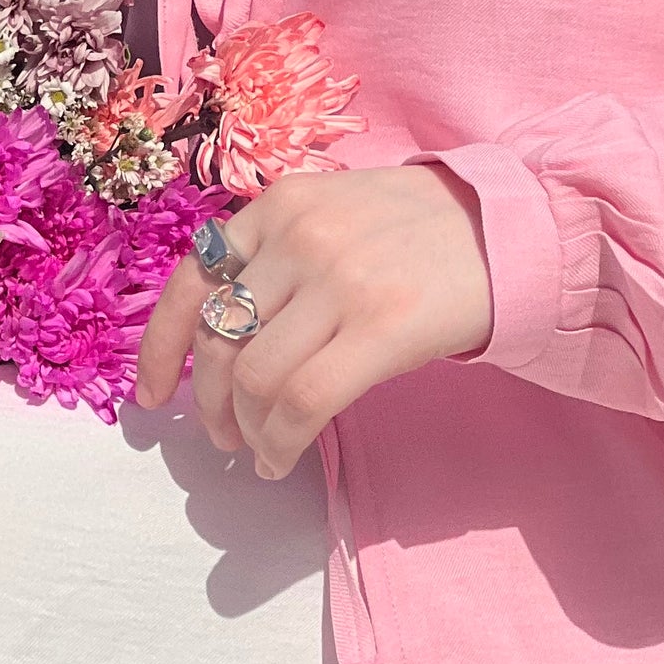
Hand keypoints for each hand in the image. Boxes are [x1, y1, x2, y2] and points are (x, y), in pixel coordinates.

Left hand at [135, 165, 493, 477]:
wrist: (509, 229)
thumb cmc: (420, 230)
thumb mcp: (334, 213)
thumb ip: (276, 255)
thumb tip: (223, 339)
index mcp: (279, 205)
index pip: (191, 280)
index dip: (161, 348)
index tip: (154, 397)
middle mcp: (299, 236)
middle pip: (220, 339)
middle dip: (209, 403)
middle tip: (223, 435)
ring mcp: (338, 280)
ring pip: (253, 377)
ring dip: (246, 429)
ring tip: (260, 448)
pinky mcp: (379, 326)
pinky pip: (302, 401)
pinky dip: (280, 442)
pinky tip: (283, 458)